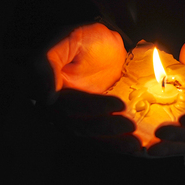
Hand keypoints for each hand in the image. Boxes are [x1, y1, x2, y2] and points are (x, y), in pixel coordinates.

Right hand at [43, 23, 140, 153]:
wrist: (104, 44)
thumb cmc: (84, 39)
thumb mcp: (68, 39)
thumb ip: (49, 61)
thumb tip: (46, 96)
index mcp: (53, 91)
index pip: (71, 106)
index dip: (94, 107)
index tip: (119, 105)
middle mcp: (64, 109)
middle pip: (83, 126)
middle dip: (108, 128)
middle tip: (131, 125)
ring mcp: (81, 117)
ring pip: (94, 138)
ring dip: (114, 143)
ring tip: (135, 144)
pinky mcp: (98, 122)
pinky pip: (106, 138)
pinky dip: (120, 144)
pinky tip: (137, 146)